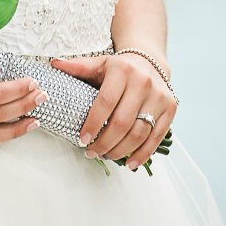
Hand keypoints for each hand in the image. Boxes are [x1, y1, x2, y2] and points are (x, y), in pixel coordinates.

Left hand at [52, 51, 175, 167]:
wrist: (150, 62)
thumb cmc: (119, 69)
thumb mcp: (98, 64)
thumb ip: (77, 67)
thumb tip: (54, 65)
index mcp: (123, 71)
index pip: (105, 103)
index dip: (93, 124)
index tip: (82, 140)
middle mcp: (144, 83)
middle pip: (122, 122)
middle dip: (104, 143)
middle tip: (91, 153)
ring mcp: (159, 97)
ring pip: (139, 133)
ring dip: (120, 150)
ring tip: (105, 156)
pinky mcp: (170, 108)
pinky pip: (156, 136)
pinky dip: (143, 153)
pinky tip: (130, 163)